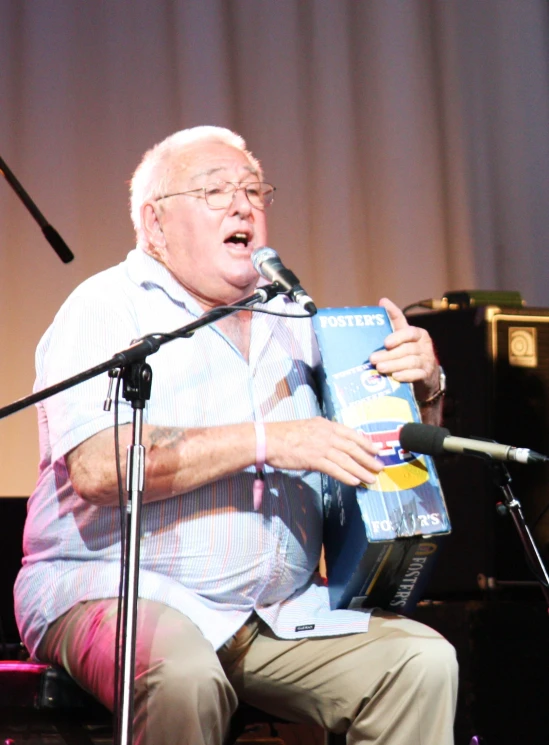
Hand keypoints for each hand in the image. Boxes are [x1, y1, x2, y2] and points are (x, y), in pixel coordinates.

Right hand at [265, 417, 383, 486]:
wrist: (269, 439)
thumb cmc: (284, 434)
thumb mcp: (308, 426)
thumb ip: (322, 432)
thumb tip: (334, 441)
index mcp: (325, 425)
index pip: (351, 433)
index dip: (366, 443)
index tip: (377, 450)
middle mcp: (326, 434)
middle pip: (353, 447)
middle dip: (368, 458)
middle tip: (379, 467)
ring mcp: (321, 446)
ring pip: (347, 460)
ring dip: (361, 470)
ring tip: (371, 479)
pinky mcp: (314, 459)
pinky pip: (334, 469)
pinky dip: (346, 476)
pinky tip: (355, 482)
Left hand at [369, 297, 439, 399]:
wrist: (425, 374)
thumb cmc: (407, 352)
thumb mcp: (402, 337)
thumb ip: (393, 322)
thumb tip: (383, 300)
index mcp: (418, 334)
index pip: (409, 331)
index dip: (398, 336)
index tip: (385, 342)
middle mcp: (424, 345)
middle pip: (406, 348)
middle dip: (388, 354)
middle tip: (373, 358)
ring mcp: (427, 359)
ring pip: (411, 361)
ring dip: (394, 365)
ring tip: (380, 368)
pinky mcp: (427, 373)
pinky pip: (417, 374)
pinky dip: (406, 375)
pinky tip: (395, 376)